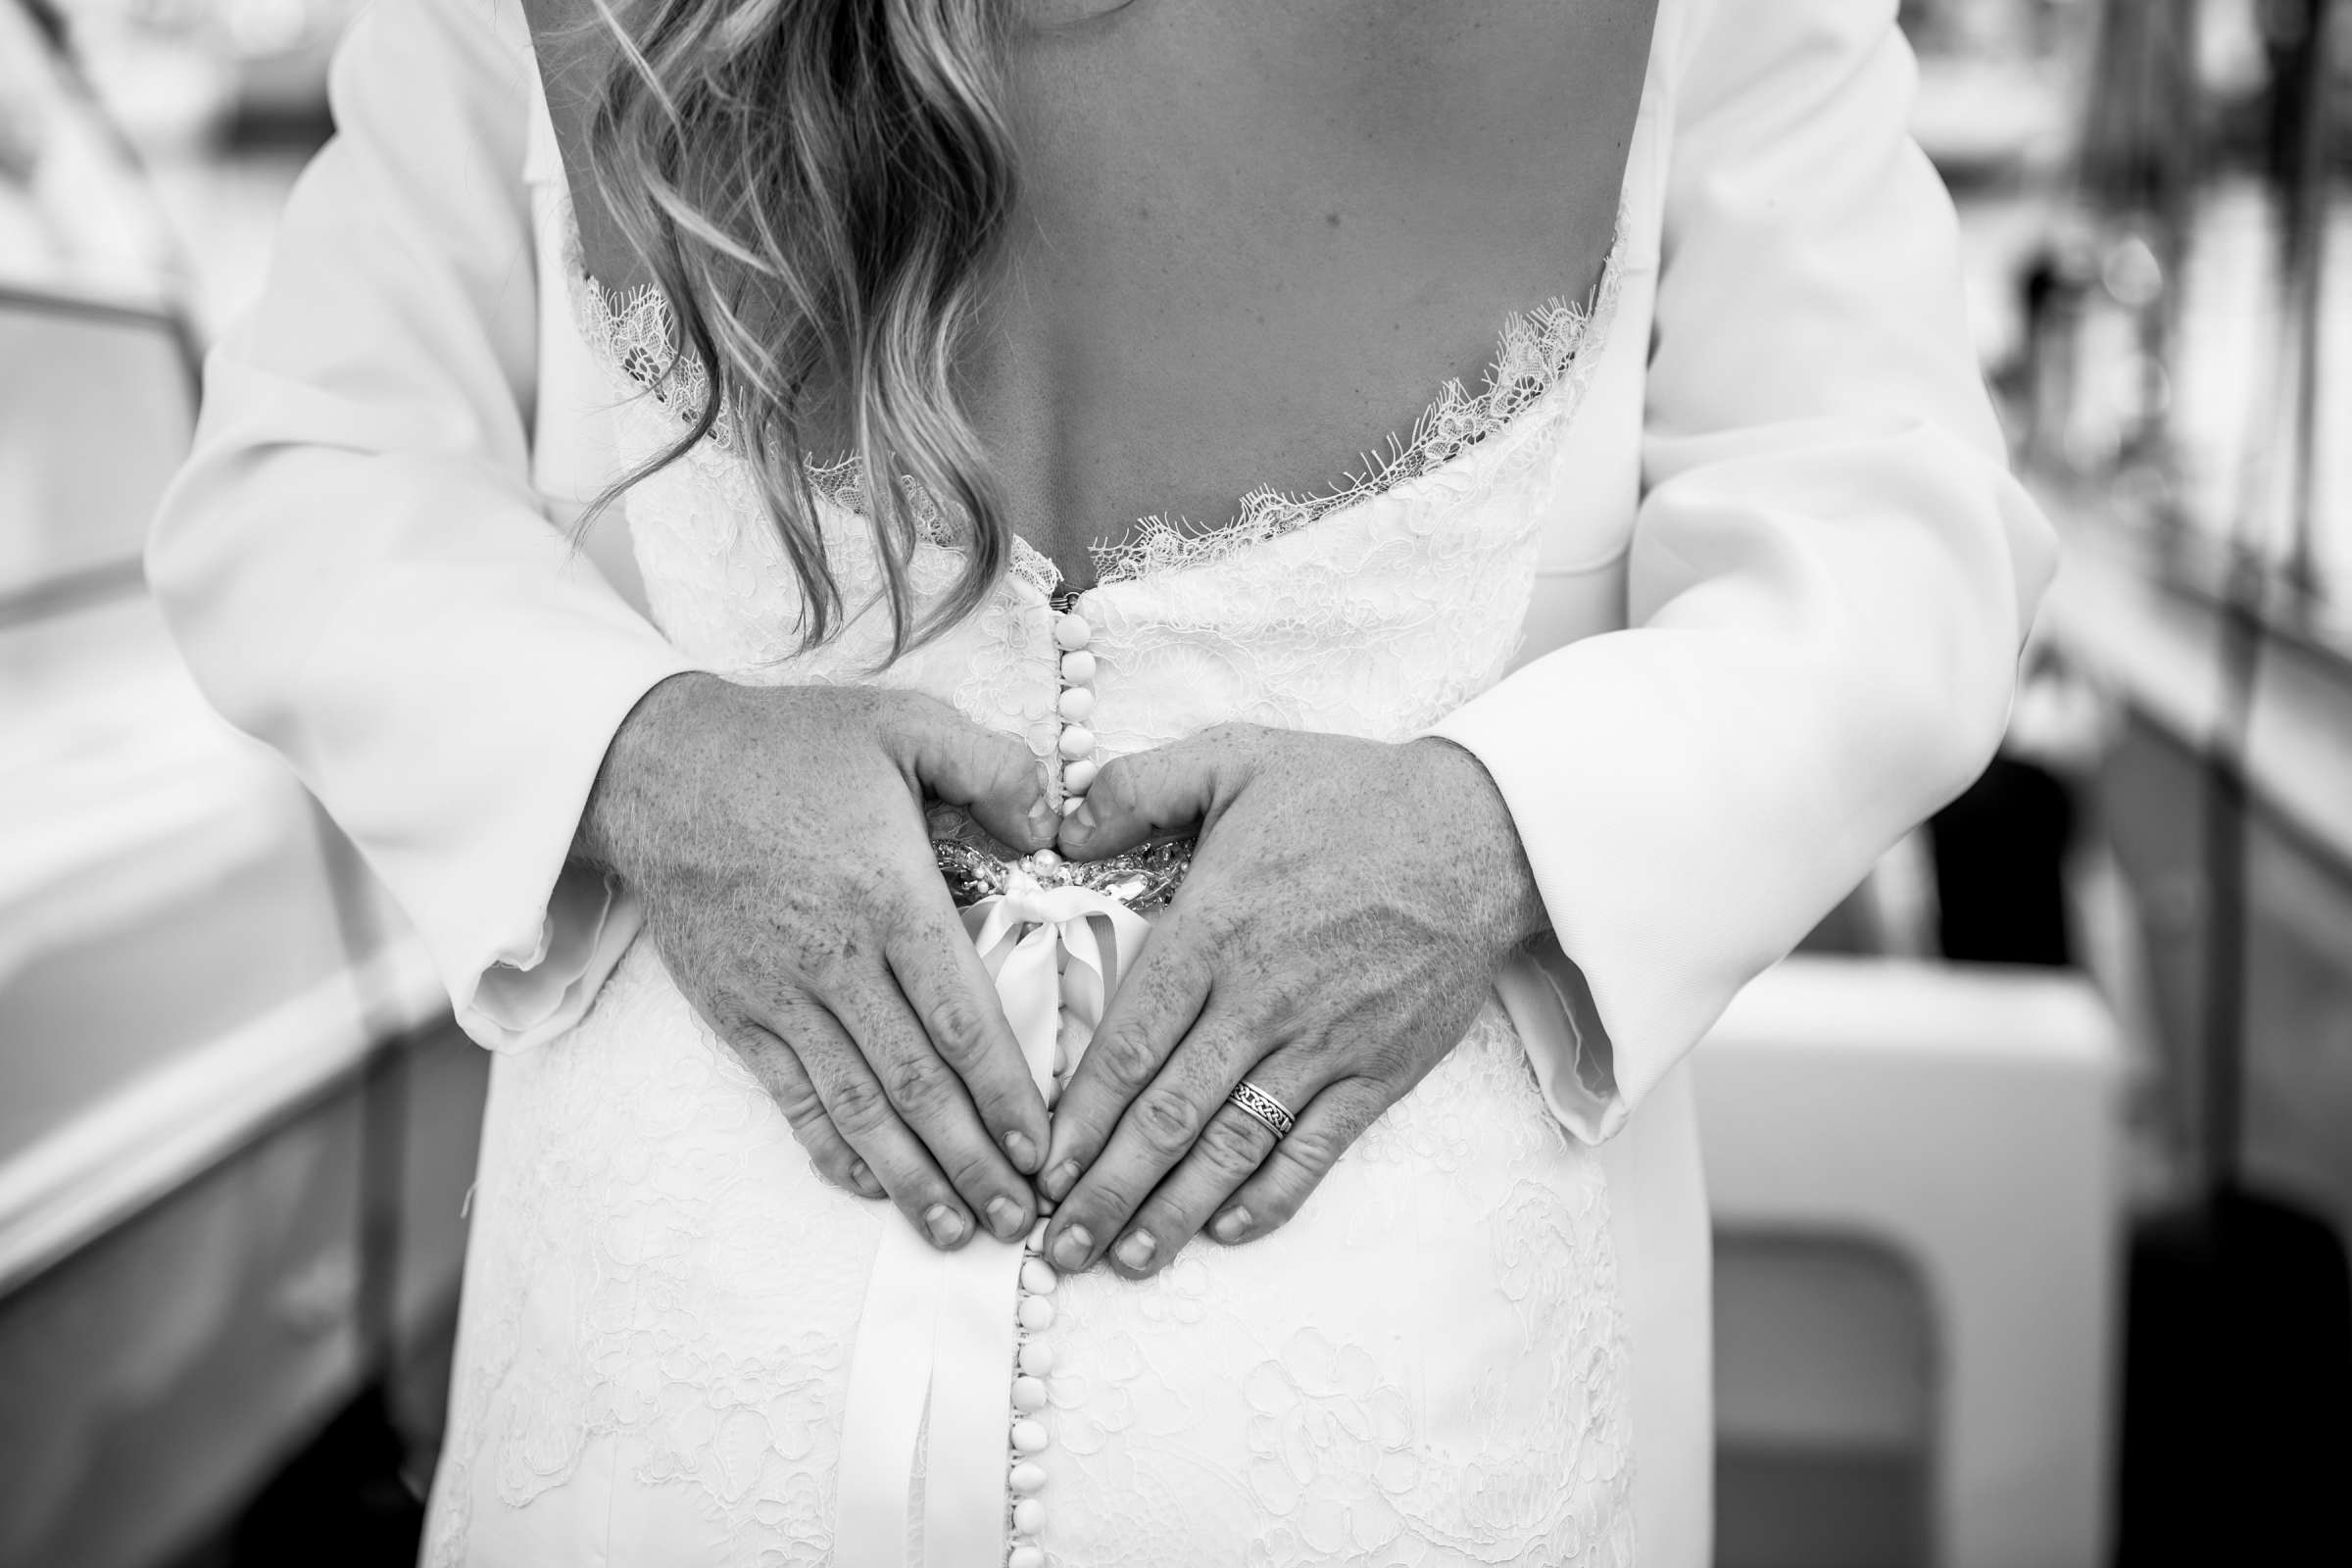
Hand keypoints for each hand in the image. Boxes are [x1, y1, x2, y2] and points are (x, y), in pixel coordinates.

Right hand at [579, 672, 1057, 1249]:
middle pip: (917, 1082)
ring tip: (956, 1231)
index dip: (1006, 1092)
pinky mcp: (736, 1012)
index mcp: (890, 895)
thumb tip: (1055, 830)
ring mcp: (781, 994)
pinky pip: (791, 1097)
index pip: (962, 1016)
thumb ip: (995, 768)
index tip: (1045, 1147)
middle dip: (973, 1160)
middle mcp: (837, 959)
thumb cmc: (792, 746)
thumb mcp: (907, 723)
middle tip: (1020, 1220)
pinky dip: (832, 1150)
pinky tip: (874, 1188)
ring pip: (856, 1106)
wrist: (659, 766)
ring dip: (910, 1177)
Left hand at [1034, 724, 1546, 1276]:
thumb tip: (1057, 828)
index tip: (1041, 1167)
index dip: (1081, 1117)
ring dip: (1174, 1212)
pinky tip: (1223, 1232)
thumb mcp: (1234, 758)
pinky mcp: (1380, 1072)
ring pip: (1233, 1148)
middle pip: (1169, 1116)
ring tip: (1126, 1262)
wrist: (1482, 831)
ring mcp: (1325, 1044)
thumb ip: (1134, 787)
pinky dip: (1268, 1198)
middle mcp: (1263, 1000)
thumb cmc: (1351, 795)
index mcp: (1216, 929)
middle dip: (1108, 1190)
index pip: (1131, 1044)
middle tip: (1059, 1248)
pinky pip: (1315, 1150)